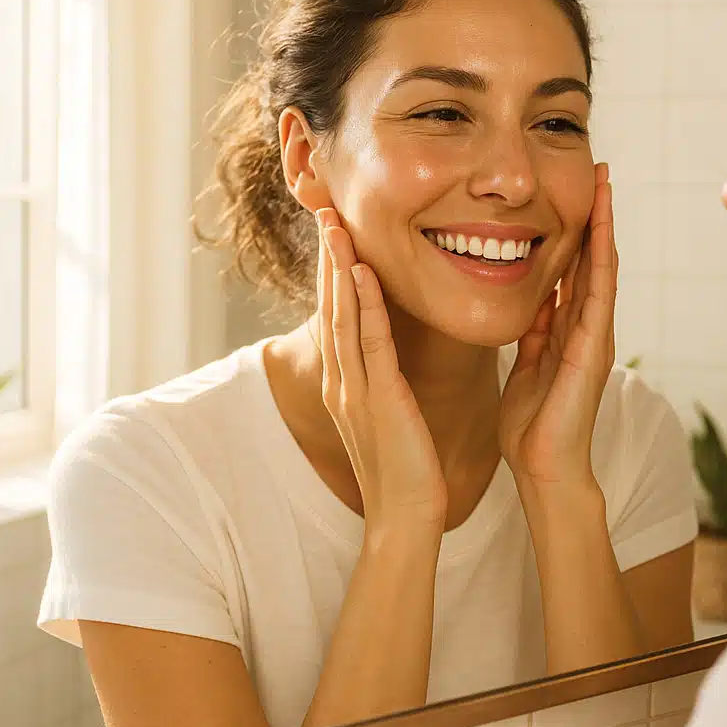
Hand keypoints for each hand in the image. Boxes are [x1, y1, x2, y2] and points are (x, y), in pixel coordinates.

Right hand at [316, 209, 446, 535]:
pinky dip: (365, 304)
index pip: (336, 315)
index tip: (333, 231)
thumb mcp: (386, 418)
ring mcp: (354, 390)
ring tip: (334, 223)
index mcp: (344, 384)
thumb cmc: (403, 471)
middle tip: (322, 208)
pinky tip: (360, 272)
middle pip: (331, 306)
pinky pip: (370, 343)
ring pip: (343, 316)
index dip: (332, 271)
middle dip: (326, 257)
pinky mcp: (378, 399)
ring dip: (337, 267)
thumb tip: (387, 362)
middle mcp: (340, 381)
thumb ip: (381, 384)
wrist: (404, 517)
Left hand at [499, 163, 616, 495]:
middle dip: (594, 216)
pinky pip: (599, 296)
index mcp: (566, 330)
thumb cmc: (533, 424)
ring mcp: (594, 337)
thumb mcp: (526, 364)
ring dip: (603, 226)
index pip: (572, 270)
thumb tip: (533, 301)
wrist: (543, 467)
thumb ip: (534, 333)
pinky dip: (601, 260)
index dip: (573, 231)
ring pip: (601, 269)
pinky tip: (601, 230)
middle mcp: (586, 328)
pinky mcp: (594, 350)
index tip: (571, 192)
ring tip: (604, 183)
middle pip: (592, 260)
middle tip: (598, 170)